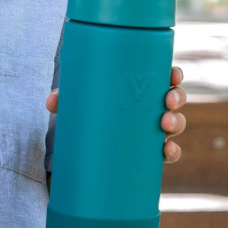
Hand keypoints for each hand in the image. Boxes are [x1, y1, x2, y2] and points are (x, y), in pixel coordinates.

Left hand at [44, 66, 187, 163]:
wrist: (86, 145)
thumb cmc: (88, 113)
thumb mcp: (77, 104)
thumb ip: (64, 99)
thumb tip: (51, 102)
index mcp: (139, 91)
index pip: (164, 78)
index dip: (174, 75)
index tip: (172, 74)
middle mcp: (151, 108)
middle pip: (174, 99)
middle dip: (177, 98)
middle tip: (167, 102)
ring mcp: (153, 130)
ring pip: (175, 123)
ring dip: (176, 122)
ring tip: (164, 124)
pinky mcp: (150, 151)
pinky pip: (168, 152)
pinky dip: (172, 152)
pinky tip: (167, 153)